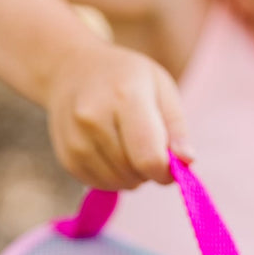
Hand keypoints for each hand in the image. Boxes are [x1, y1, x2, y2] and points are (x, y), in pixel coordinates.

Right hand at [45, 39, 193, 189]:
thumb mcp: (161, 89)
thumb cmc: (127, 79)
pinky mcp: (66, 157)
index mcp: (125, 98)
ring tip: (128, 147)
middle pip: (134, 174)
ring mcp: (76, 139)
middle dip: (149, 170)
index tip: (171, 165)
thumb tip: (187, 161)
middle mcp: (94, 119)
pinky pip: (99, 184)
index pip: (149, 158)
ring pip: (118, 183)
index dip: (166, 171)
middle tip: (147, 145)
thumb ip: (177, 129)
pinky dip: (112, 177)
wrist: (71, 70)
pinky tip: (111, 153)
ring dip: (131, 175)